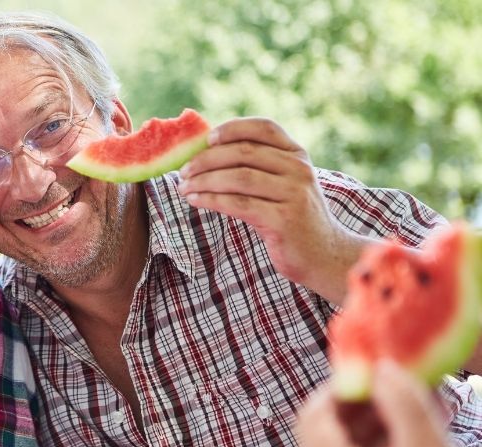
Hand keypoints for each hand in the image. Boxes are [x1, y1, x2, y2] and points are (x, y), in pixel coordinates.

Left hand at [178, 118, 368, 303]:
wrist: (325, 256)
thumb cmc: (293, 218)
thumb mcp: (284, 186)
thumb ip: (259, 167)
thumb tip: (207, 153)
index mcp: (297, 155)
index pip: (265, 128)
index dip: (234, 128)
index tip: (208, 138)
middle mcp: (299, 170)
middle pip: (244, 152)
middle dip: (207, 159)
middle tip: (183, 170)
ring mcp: (293, 194)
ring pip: (238, 177)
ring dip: (204, 180)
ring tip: (183, 187)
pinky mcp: (283, 219)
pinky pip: (238, 204)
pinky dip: (211, 200)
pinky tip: (195, 201)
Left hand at [297, 360, 481, 446]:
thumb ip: (402, 402)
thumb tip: (380, 368)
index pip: (313, 417)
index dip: (337, 388)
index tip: (368, 373)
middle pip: (326, 433)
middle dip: (358, 406)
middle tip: (392, 388)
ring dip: (372, 425)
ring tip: (409, 410)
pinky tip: (410, 438)